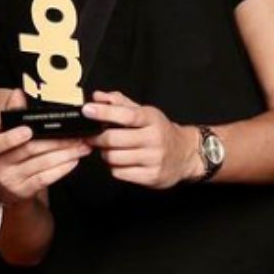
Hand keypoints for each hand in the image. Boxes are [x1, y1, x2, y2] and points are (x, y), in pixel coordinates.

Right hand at [0, 89, 89, 205]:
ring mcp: (11, 179)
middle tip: (76, 136)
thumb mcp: (3, 133)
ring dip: (65, 154)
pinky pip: (45, 179)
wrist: (1, 187)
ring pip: (41, 164)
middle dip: (56, 142)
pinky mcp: (24, 191)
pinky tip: (73, 161)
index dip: (12, 137)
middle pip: (29, 151)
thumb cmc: (6, 154)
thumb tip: (18, 93)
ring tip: (82, 147)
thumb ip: (13, 113)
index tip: (29, 130)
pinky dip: (61, 169)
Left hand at [83, 90, 199, 188]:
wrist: (185, 154)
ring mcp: (153, 159)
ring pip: (114, 158)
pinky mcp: (151, 176)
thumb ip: (119, 102)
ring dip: (105, 153)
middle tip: (93, 136)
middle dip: (97, 138)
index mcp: (152, 119)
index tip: (87, 110)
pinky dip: (114, 167)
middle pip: (114, 140)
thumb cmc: (160, 131)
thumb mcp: (144, 112)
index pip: (126, 115)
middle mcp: (154, 138)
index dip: (104, 112)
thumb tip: (97, 97)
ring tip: (110, 149)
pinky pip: (119, 173)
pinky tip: (120, 161)